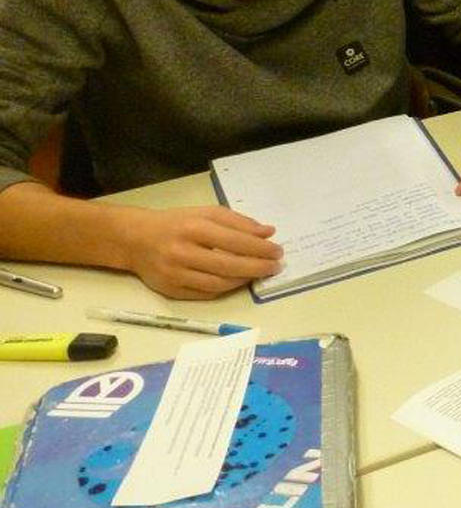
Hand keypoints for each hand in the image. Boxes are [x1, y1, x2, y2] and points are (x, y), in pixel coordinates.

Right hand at [121, 205, 281, 298]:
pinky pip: (206, 294)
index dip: (260, 248)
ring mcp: (175, 274)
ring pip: (218, 283)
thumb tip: (268, 233)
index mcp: (194, 228)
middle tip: (275, 266)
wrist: (135, 240)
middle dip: (257, 267)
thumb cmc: (177, 223)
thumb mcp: (206, 213)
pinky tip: (239, 281)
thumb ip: (238, 222)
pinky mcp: (170, 290)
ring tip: (260, 273)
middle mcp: (183, 252)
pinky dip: (226, 288)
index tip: (277, 251)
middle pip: (228, 265)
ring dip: (244, 280)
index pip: (235, 241)